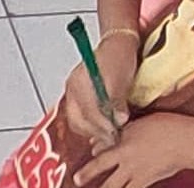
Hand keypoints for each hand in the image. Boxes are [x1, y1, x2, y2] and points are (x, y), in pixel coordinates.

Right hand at [60, 31, 136, 151]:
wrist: (118, 44)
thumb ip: (118, 100)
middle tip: (111, 137)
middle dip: (95, 132)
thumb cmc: (120, 55)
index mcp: (79, 81)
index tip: (114, 133)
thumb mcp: (122, 77)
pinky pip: (78, 120)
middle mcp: (72, 89)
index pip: (88, 111)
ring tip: (107, 134)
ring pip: (77, 123)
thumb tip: (118, 120)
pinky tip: (101, 128)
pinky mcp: (76, 100)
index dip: (102, 125)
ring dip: (92, 131)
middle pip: (78, 121)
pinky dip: (90, 126)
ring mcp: (72, 95)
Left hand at [74, 114, 191, 187]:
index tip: (91, 150)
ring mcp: (132, 170)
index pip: (105, 144)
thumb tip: (120, 131)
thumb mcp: (146, 122)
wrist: (185, 141)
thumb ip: (131, 129)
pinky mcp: (142, 181)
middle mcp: (124, 154)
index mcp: (124, 138)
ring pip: (109, 186)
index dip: (96, 148)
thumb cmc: (170, 127)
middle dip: (87, 174)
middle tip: (76, 181)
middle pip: (100, 166)